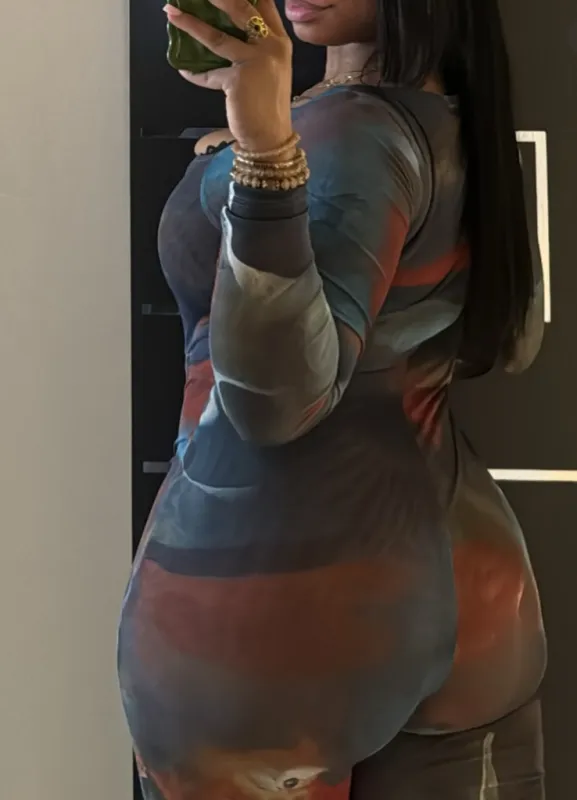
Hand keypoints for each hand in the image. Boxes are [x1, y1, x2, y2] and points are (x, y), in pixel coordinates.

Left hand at [164, 0, 293, 154]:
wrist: (271, 137)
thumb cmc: (268, 106)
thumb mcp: (268, 70)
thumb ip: (254, 48)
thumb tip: (221, 30)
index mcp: (280, 41)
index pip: (264, 4)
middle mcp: (272, 45)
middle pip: (242, 8)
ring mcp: (256, 61)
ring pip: (218, 36)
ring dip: (191, 24)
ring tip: (171, 13)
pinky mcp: (238, 79)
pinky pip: (209, 74)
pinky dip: (194, 73)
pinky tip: (183, 69)